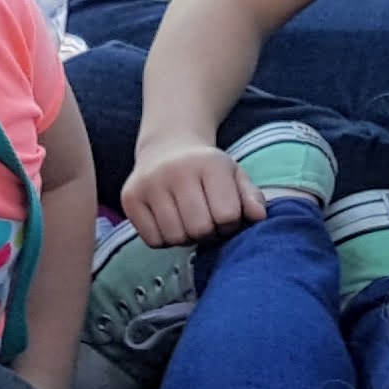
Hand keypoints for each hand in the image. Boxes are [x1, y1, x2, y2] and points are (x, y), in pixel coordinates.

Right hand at [122, 138, 257, 246]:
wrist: (167, 148)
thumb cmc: (206, 169)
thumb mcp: (234, 175)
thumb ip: (250, 197)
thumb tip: (259, 217)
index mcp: (209, 164)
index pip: (226, 215)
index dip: (230, 224)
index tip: (225, 215)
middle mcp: (176, 170)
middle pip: (199, 229)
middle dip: (208, 233)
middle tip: (206, 222)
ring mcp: (149, 183)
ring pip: (174, 237)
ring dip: (185, 237)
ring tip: (187, 221)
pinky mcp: (130, 197)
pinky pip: (152, 240)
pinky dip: (164, 239)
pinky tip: (169, 222)